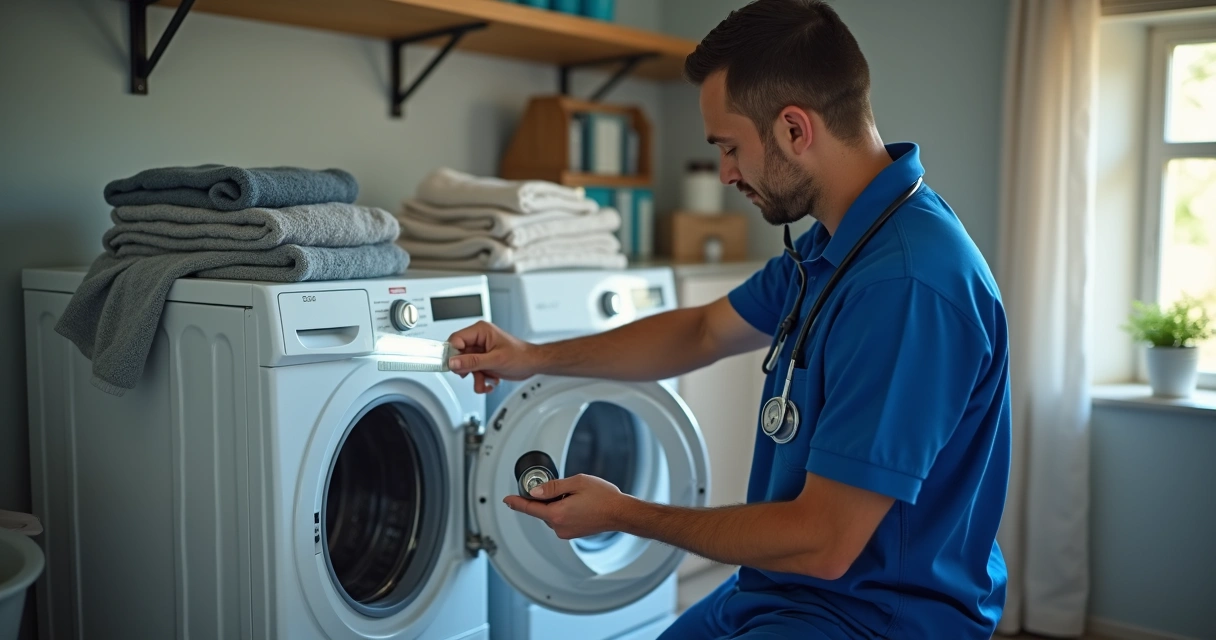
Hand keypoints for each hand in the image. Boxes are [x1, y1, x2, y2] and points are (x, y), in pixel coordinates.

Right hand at [447, 320, 541, 392]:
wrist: (532, 364)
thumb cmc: (521, 356)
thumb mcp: (495, 360)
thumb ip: (472, 362)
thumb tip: (453, 362)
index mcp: (481, 331)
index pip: (455, 339)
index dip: (453, 353)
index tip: (455, 366)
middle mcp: (479, 339)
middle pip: (459, 355)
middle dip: (467, 369)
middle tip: (474, 373)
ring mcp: (481, 351)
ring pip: (466, 366)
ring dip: (476, 377)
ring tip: (486, 381)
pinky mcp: (483, 361)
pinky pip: (473, 372)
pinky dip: (481, 380)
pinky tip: (491, 381)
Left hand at [503, 474, 630, 539]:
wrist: (620, 513)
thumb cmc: (603, 497)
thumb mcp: (576, 483)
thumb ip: (553, 487)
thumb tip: (535, 492)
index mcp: (557, 514)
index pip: (530, 508)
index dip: (516, 503)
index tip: (507, 499)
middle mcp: (560, 527)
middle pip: (541, 510)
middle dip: (545, 498)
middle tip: (562, 487)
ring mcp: (566, 532)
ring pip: (551, 514)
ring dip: (556, 504)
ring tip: (576, 496)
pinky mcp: (573, 533)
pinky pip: (560, 519)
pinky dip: (563, 510)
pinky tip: (578, 503)